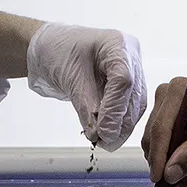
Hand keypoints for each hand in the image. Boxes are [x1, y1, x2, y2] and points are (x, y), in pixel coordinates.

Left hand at [26, 23, 147, 150]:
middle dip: (120, 123)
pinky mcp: (126, 85)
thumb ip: (85, 105)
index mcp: (117, 44)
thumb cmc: (57, 50)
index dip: (115, 109)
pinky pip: (129, 106)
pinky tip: (107, 134)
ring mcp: (131, 70)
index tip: (104, 132)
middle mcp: (130, 56)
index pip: (124, 80)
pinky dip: (118, 122)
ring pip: (136, 104)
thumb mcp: (69, 77)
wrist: (50, 48)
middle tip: (104, 142)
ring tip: (104, 142)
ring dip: (122, 127)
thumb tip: (97, 133)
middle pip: (134, 94)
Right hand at [140, 78, 186, 186]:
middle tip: (183, 184)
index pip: (160, 127)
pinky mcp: (170, 118)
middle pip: (155, 137)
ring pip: (157, 143)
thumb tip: (169, 174)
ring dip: (170, 164)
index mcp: (177, 91)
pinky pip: (163, 143)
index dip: (158, 155)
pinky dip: (174, 159)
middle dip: (166, 164)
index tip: (158, 178)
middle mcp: (167, 96)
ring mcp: (167, 106)